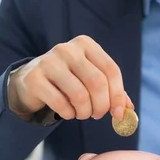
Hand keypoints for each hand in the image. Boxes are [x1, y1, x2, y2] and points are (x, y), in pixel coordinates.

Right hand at [7, 35, 132, 121]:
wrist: (31, 80)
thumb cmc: (69, 80)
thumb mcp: (90, 78)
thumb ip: (111, 91)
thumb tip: (129, 109)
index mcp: (86, 44)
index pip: (111, 70)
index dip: (118, 95)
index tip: (119, 114)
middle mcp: (67, 49)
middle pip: (97, 82)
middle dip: (101, 106)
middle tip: (97, 115)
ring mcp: (49, 62)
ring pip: (79, 95)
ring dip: (84, 112)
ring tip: (82, 113)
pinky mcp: (34, 79)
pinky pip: (60, 103)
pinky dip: (68, 114)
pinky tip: (67, 113)